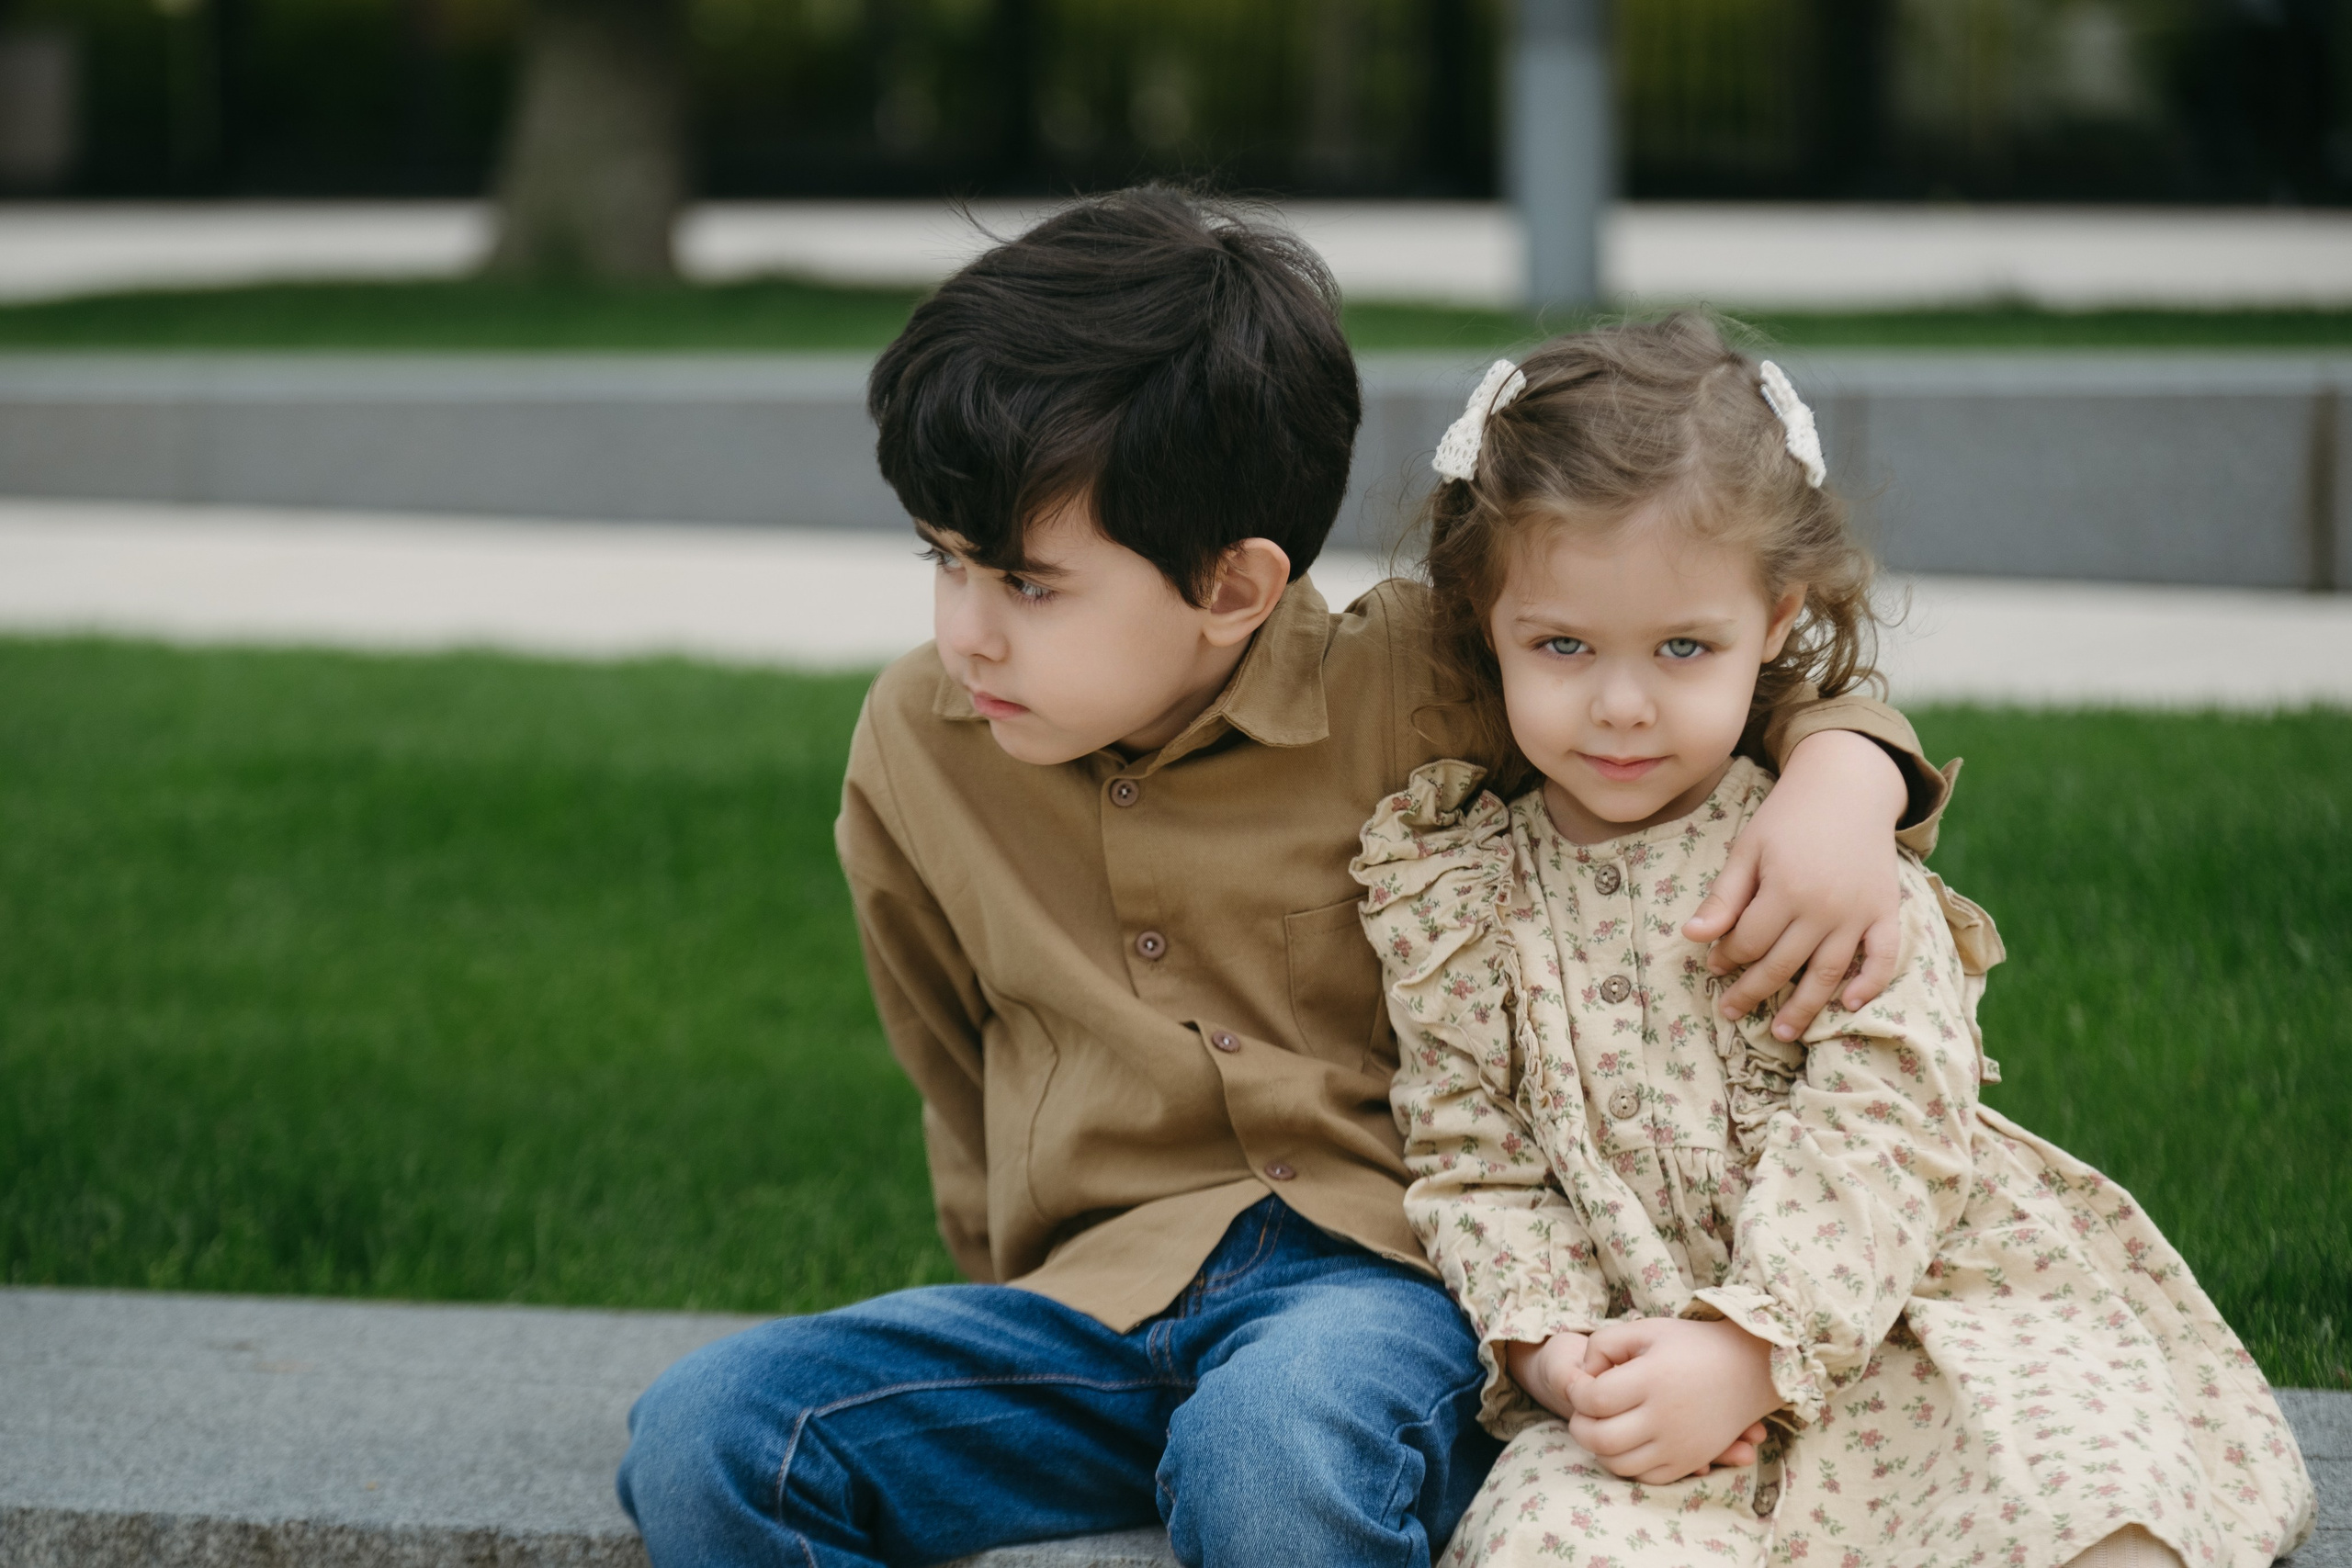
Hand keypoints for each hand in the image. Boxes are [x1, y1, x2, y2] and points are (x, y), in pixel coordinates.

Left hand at [1509, 1332, 1764, 1476]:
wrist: (1748, 1369)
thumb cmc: (1691, 1344)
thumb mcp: (1646, 1329)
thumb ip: (1604, 1344)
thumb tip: (1584, 1374)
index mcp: (1652, 1379)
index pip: (1594, 1399)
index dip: (1576, 1391)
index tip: (1581, 1382)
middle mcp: (1665, 1417)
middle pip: (1600, 1438)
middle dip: (1579, 1425)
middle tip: (1582, 1410)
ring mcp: (1679, 1445)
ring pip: (1618, 1464)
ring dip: (1598, 1448)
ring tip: (1601, 1425)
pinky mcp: (1689, 1461)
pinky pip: (1644, 1476)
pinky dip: (1626, 1463)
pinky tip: (1626, 1441)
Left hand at [1683, 729, 1905, 1039]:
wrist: (1847, 787)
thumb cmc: (1787, 818)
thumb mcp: (1747, 849)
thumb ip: (1724, 896)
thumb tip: (1693, 937)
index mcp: (1785, 889)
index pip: (1749, 942)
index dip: (1727, 958)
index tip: (1714, 966)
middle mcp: (1824, 908)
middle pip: (1782, 965)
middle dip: (1752, 992)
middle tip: (1730, 1011)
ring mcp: (1858, 913)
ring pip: (1828, 973)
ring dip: (1805, 1007)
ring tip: (1782, 1032)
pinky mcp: (1886, 912)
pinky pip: (1884, 957)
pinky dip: (1870, 984)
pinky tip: (1848, 1005)